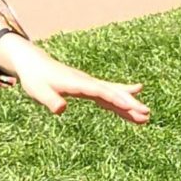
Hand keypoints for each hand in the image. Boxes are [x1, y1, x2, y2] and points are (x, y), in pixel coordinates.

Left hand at [2, 39, 150, 124]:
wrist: (34, 63)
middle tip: (146, 113)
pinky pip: (108, 98)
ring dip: (128, 105)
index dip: (115, 98)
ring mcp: (90, 85)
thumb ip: (50, 100)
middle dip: (129, 103)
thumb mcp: (38, 91)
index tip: (130, 106)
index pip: (100, 91)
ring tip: (146, 116)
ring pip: (113, 95)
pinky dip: (120, 104)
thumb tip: (61, 110)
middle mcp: (87, 82)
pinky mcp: (89, 89)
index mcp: (77, 83)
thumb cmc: (35, 78)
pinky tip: (132, 109)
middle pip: (112, 93)